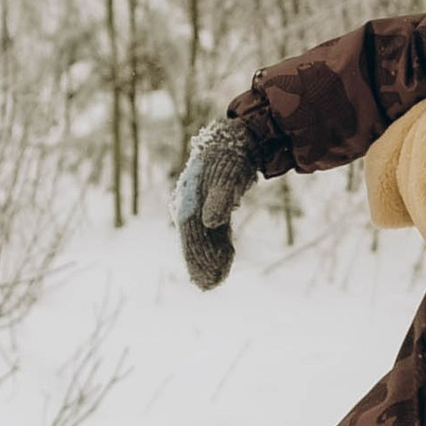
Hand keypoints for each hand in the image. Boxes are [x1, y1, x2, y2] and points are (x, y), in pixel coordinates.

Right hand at [172, 117, 262, 290]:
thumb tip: (209, 223)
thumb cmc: (229, 155)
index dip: (196, 255)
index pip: (192, 232)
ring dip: (208, 259)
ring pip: (204, 238)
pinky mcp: (214, 208)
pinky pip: (215, 232)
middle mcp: (193, 204)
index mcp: (190, 197)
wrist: (235, 139)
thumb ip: (218, 199)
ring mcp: (202, 206)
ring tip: (214, 282)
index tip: (205, 274)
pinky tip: (224, 262)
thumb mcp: (227, 174)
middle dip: (200, 263)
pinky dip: (218, 247)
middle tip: (208, 287)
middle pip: (195, 239)